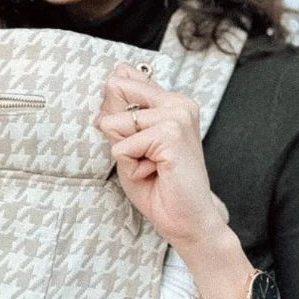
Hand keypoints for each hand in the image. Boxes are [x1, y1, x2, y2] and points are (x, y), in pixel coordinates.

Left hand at [96, 63, 228, 250]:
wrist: (187, 218)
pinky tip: (154, 173)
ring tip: (150, 166)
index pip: (123, 80)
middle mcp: (177, 102)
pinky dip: (130, 167)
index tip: (134, 139)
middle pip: (115, 91)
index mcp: (170, 100)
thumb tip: (112, 82)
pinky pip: (121, 147)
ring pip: (114, 123)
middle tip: (142, 155)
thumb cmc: (159, 185)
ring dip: (125, 154)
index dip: (114, 112)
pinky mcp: (171, 134)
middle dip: (116, 129)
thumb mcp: (129, 144)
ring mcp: (176, 116)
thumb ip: (121, 114)